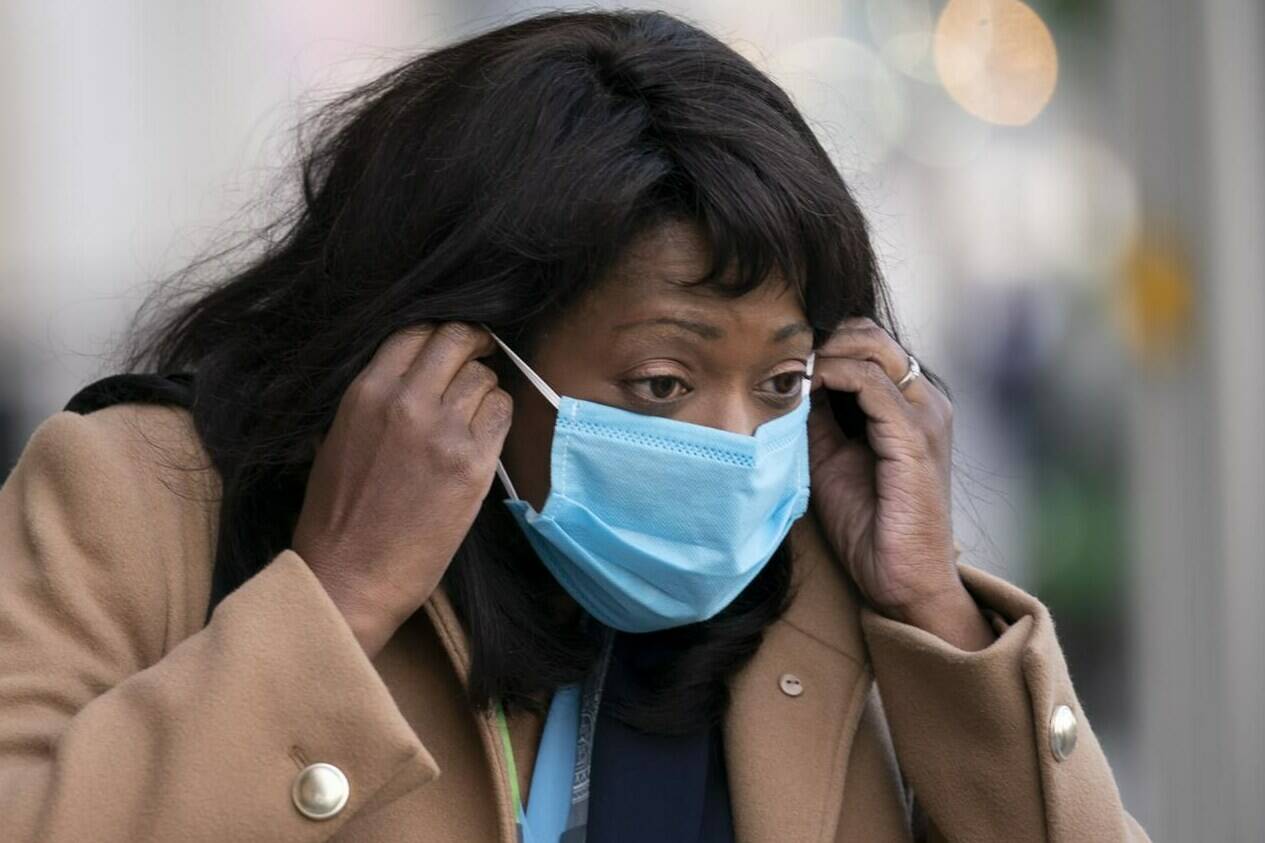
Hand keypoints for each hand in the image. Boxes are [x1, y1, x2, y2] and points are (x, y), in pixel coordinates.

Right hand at [292, 322, 512, 657]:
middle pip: (457, 339)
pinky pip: (502, 414)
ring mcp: (444, 432)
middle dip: (473, 344)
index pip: (416, 332)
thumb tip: (414, 372)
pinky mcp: (473, 465)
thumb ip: (375, 400)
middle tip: (479, 358)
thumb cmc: (337, 518)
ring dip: (485, 389)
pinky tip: (485, 436)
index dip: (441, 333)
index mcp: (366, 393)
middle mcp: (406, 403)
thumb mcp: (338, 438)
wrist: (349, 578)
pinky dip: (499, 417)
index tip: (453, 346)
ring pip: (485, 377)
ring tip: (475, 412)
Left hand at [807, 317, 991, 648]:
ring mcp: (927, 416)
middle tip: (778, 354)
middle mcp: (927, 400)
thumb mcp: (831, 457)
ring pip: (872, 348)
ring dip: (822, 352)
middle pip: (870, 334)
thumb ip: (817, 418)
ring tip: (786, 369)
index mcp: (911, 403)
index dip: (823, 339)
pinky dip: (831, 375)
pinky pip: (871, 384)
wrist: (901, 580)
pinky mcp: (916, 437)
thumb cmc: (868, 525)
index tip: (779, 352)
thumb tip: (786, 381)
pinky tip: (803, 388)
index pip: (868, 342)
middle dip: (821, 336)